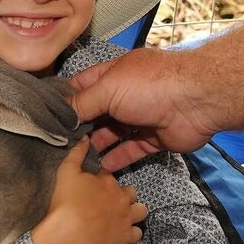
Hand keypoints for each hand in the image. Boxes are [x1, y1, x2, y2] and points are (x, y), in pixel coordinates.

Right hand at [31, 138, 146, 243]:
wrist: (68, 234)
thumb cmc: (65, 201)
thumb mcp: (66, 171)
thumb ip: (76, 153)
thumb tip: (85, 137)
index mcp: (108, 180)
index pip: (110, 175)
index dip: (101, 179)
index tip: (93, 185)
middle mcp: (122, 196)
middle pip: (130, 192)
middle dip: (123, 194)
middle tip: (108, 201)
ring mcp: (127, 217)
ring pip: (141, 211)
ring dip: (134, 211)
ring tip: (121, 215)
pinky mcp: (126, 237)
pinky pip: (137, 233)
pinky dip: (131, 233)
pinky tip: (122, 233)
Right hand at [68, 50, 215, 168]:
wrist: (196, 102)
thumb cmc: (150, 87)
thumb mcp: (108, 89)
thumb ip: (82, 103)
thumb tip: (62, 115)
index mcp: (113, 74)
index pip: (82, 85)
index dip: (66, 99)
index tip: (47, 116)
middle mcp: (126, 95)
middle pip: (96, 112)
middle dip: (79, 126)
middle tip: (57, 144)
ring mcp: (140, 117)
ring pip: (112, 134)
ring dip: (96, 145)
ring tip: (77, 160)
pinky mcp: (153, 138)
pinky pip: (131, 150)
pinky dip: (117, 159)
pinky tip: (101, 168)